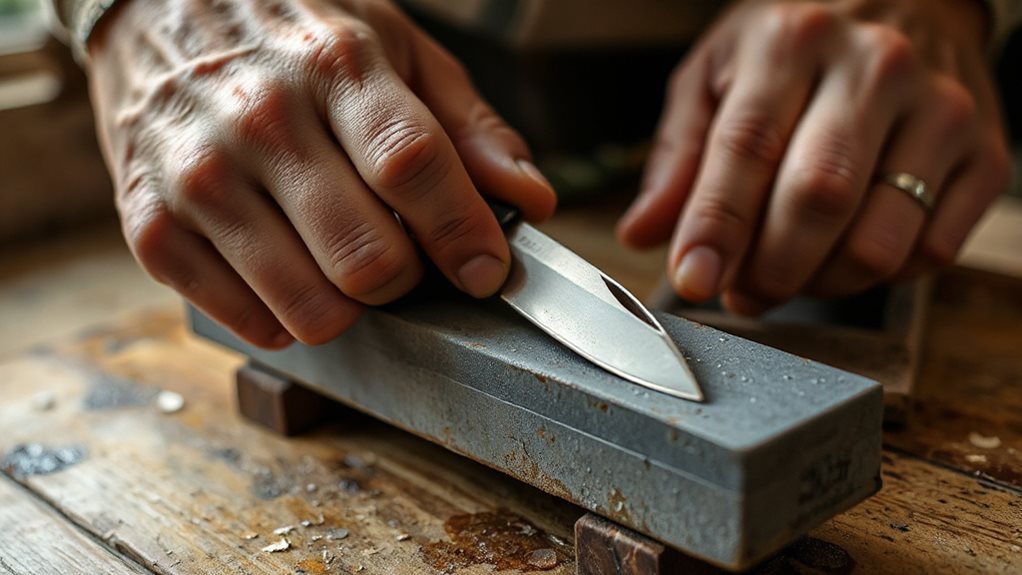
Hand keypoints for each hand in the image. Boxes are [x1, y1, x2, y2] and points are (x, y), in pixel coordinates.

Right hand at [87, 0, 555, 346]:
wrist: (155, 9)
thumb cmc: (291, 34)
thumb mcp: (393, 47)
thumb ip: (468, 126)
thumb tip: (529, 197)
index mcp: (335, 66)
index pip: (413, 167)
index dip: (462, 232)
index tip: (484, 269)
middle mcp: (261, 120)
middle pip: (367, 258)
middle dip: (407, 279)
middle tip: (402, 258)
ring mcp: (200, 177)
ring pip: (310, 307)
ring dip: (348, 305)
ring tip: (339, 263)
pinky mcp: (152, 226)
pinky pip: (247, 320)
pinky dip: (284, 315)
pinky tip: (286, 271)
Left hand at [617, 0, 1010, 313]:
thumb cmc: (795, 48)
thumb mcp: (715, 76)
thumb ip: (678, 156)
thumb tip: (644, 233)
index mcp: (792, 42)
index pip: (747, 147)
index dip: (716, 226)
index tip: (695, 277)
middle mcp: (875, 67)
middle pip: (819, 198)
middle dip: (769, 268)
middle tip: (741, 289)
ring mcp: (941, 109)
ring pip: (879, 240)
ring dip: (820, 283)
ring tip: (789, 272)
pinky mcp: (985, 154)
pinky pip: (931, 251)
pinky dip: (877, 276)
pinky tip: (846, 252)